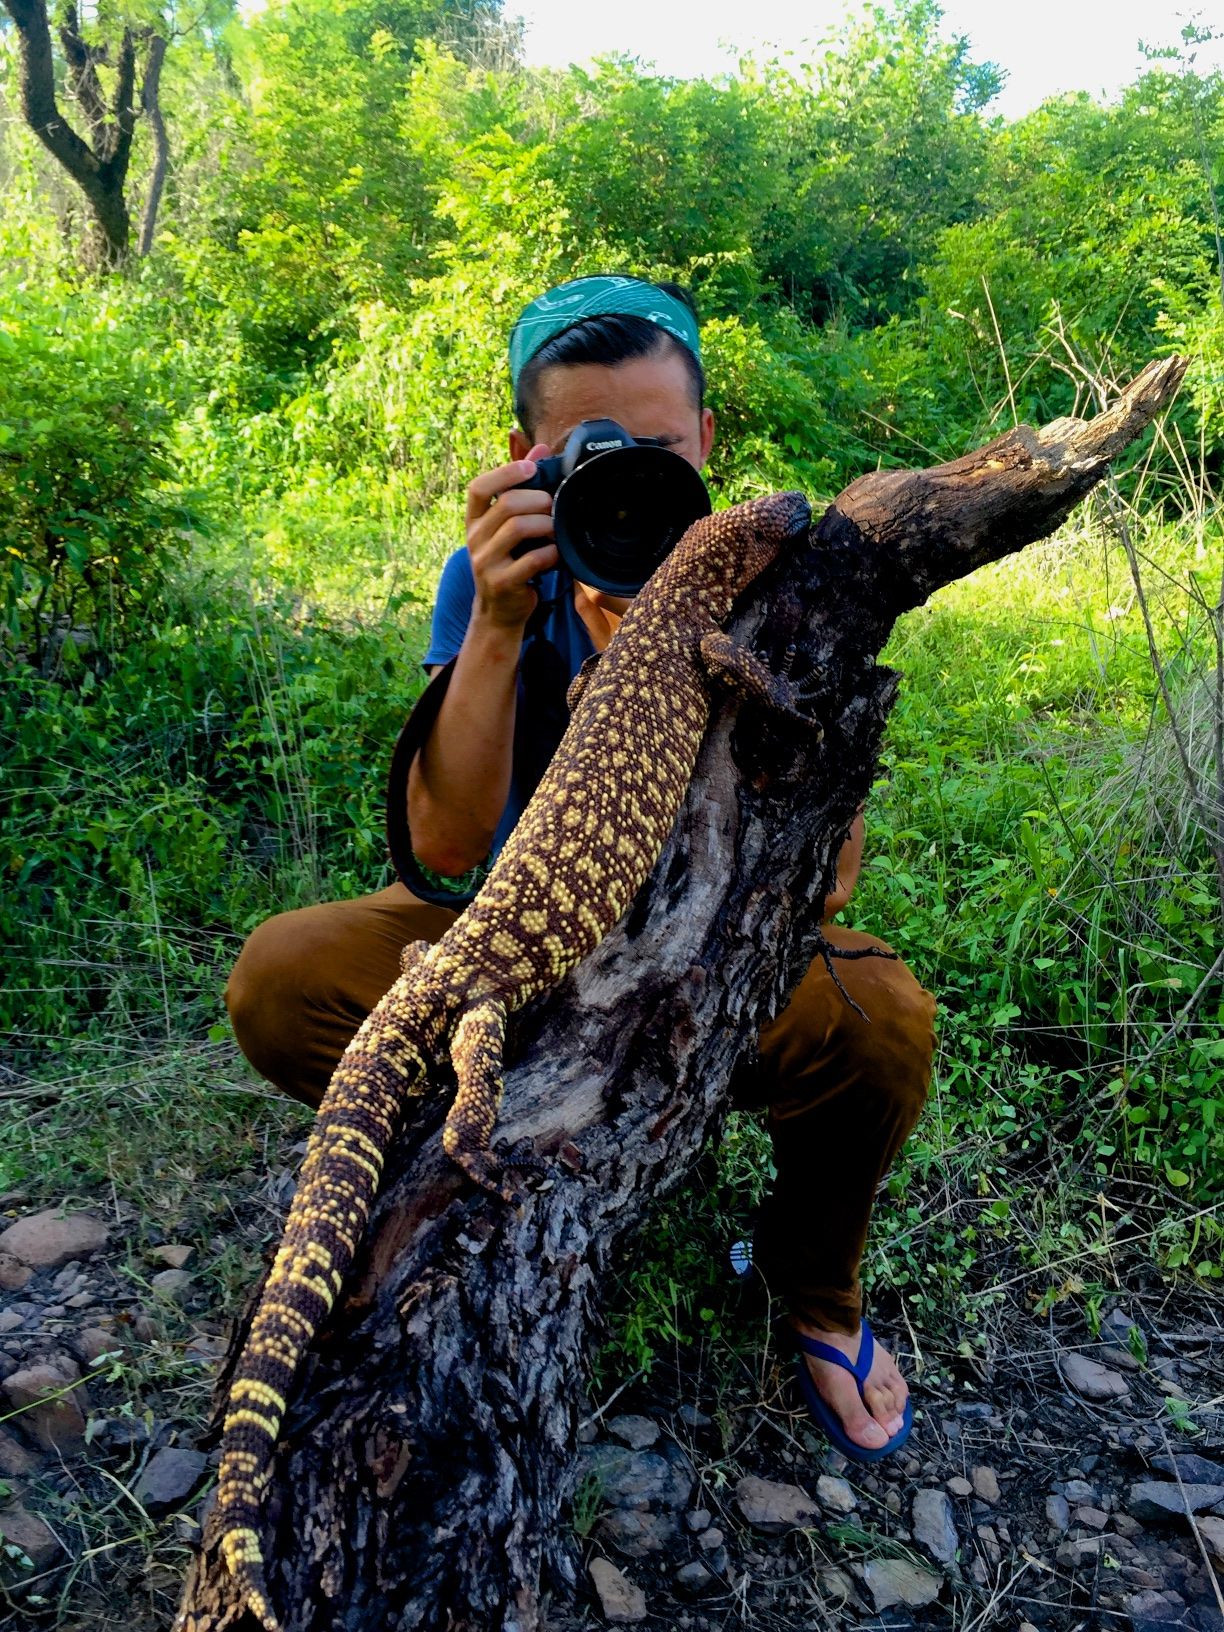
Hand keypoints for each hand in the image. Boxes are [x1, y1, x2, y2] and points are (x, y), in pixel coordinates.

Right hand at [465, 444, 558, 629]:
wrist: (499, 612)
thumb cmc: (509, 562)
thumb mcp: (507, 527)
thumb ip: (520, 488)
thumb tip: (538, 448)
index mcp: (474, 521)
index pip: (478, 488)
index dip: (505, 473)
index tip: (531, 468)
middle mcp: (475, 539)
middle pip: (507, 505)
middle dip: (538, 501)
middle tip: (554, 507)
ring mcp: (485, 562)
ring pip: (519, 528)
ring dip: (547, 525)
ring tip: (556, 531)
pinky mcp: (502, 583)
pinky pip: (532, 559)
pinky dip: (551, 553)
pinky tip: (556, 555)